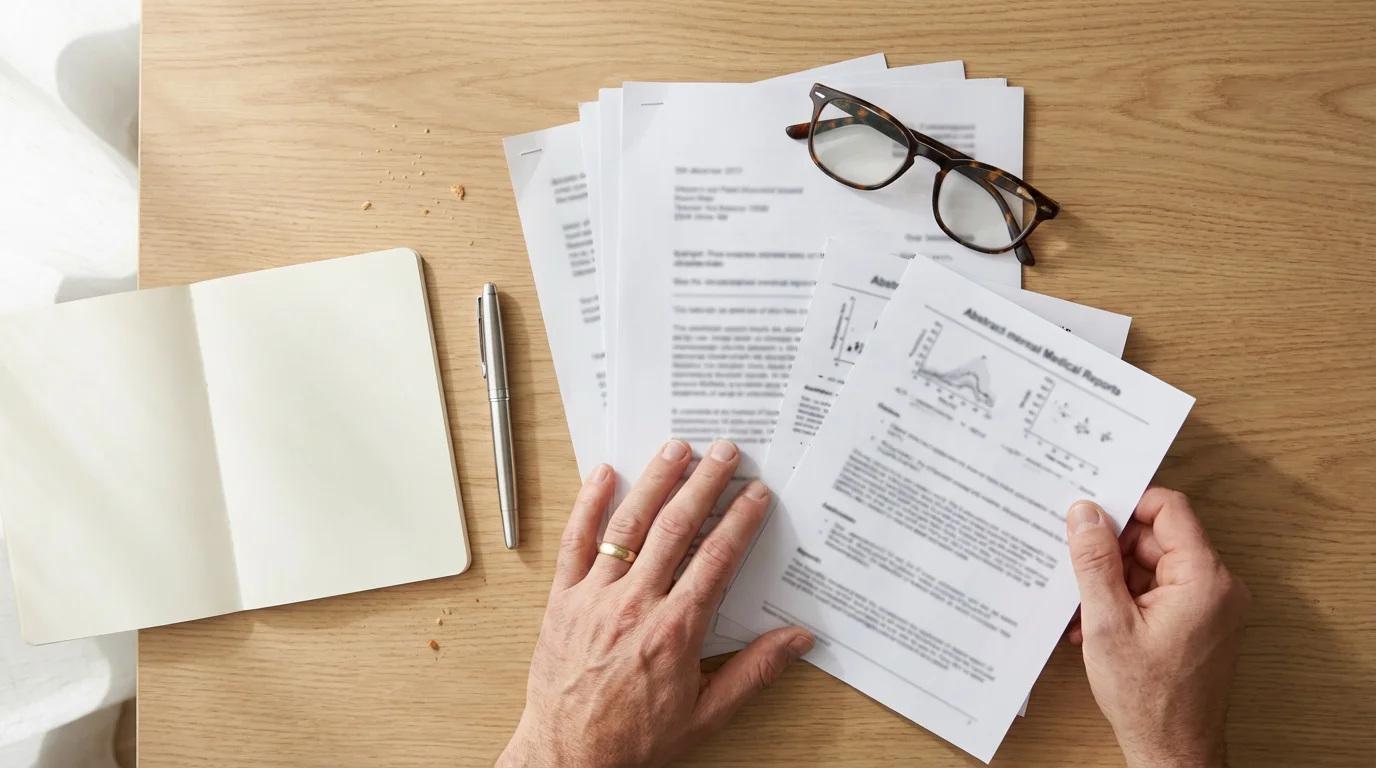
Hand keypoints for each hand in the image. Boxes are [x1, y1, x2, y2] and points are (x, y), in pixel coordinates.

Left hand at [498, 439, 813, 767]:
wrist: (569, 757)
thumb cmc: (634, 740)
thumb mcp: (706, 715)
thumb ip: (754, 672)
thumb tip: (798, 640)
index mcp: (675, 631)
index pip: (716, 558)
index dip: (740, 520)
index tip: (755, 494)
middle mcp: (635, 605)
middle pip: (675, 528)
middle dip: (704, 484)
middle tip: (724, 452)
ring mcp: (594, 598)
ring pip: (628, 526)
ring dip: (654, 481)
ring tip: (675, 448)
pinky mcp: (563, 600)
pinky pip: (574, 543)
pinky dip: (587, 505)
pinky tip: (603, 475)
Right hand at [1065, 489, 1249, 767]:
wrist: (1173, 752)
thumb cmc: (1148, 698)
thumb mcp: (1107, 622)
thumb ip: (1095, 561)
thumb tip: (1085, 515)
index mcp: (1204, 579)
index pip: (1169, 509)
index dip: (1127, 505)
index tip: (1091, 513)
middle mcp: (1217, 587)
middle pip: (1157, 538)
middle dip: (1111, 551)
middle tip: (1074, 566)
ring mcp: (1211, 606)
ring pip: (1153, 566)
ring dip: (1114, 580)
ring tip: (1083, 608)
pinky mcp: (1200, 623)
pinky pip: (1159, 591)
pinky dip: (1127, 600)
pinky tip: (1097, 622)